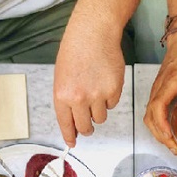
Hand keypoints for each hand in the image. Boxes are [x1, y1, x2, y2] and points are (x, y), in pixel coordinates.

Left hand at [54, 16, 124, 146]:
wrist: (93, 33)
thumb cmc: (75, 52)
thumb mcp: (61, 77)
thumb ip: (66, 101)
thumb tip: (74, 122)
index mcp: (62, 96)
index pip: (66, 124)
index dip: (70, 136)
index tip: (72, 143)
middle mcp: (79, 99)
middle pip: (86, 127)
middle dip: (87, 128)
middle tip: (88, 125)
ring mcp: (97, 95)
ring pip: (100, 118)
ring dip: (98, 110)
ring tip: (96, 91)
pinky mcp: (114, 90)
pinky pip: (112, 105)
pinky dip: (109, 97)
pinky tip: (104, 81)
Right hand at [144, 33, 176, 153]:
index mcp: (170, 83)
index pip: (158, 106)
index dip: (161, 124)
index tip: (169, 136)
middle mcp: (158, 89)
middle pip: (150, 117)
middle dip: (160, 136)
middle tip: (174, 148)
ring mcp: (156, 91)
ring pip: (148, 117)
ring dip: (157, 133)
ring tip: (171, 144)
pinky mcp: (157, 93)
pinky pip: (152, 113)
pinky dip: (157, 125)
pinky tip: (168, 132)